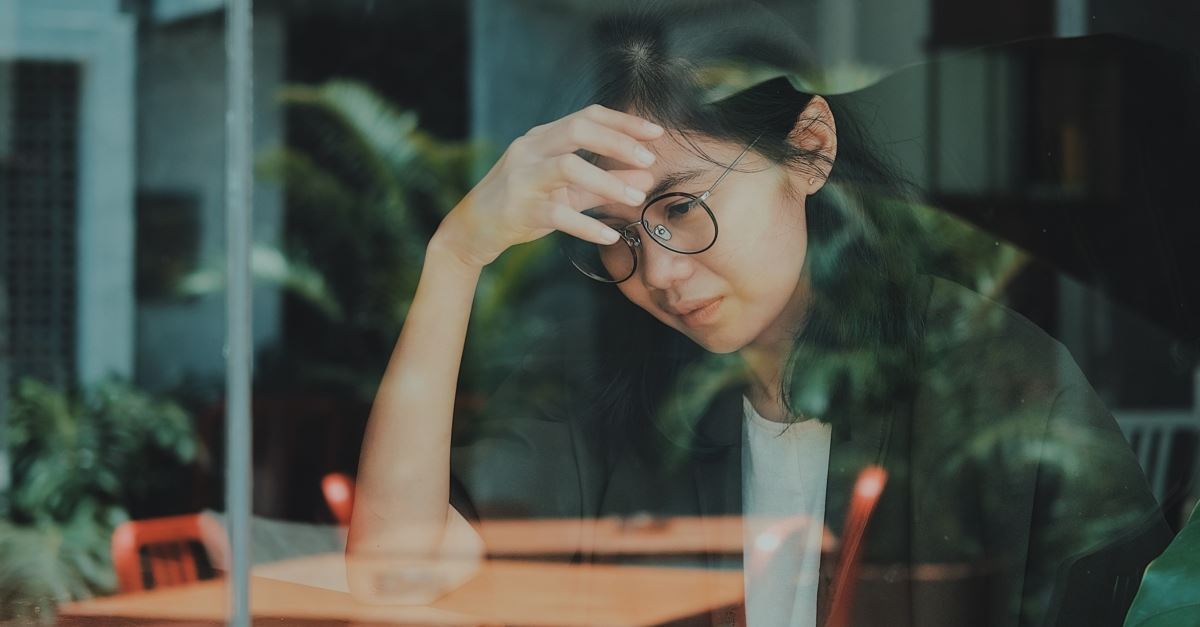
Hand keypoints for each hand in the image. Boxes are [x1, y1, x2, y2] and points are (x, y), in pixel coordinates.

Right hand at [433, 104, 662, 268]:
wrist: (473, 229)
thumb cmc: (523, 204)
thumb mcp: (565, 191)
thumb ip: (603, 184)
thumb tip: (646, 179)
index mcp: (542, 137)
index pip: (588, 116)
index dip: (624, 122)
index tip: (656, 133)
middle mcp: (530, 149)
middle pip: (579, 130)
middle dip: (619, 142)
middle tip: (650, 160)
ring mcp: (523, 177)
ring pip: (569, 168)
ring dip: (607, 181)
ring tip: (637, 199)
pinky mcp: (519, 209)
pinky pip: (558, 214)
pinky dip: (587, 225)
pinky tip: (610, 236)